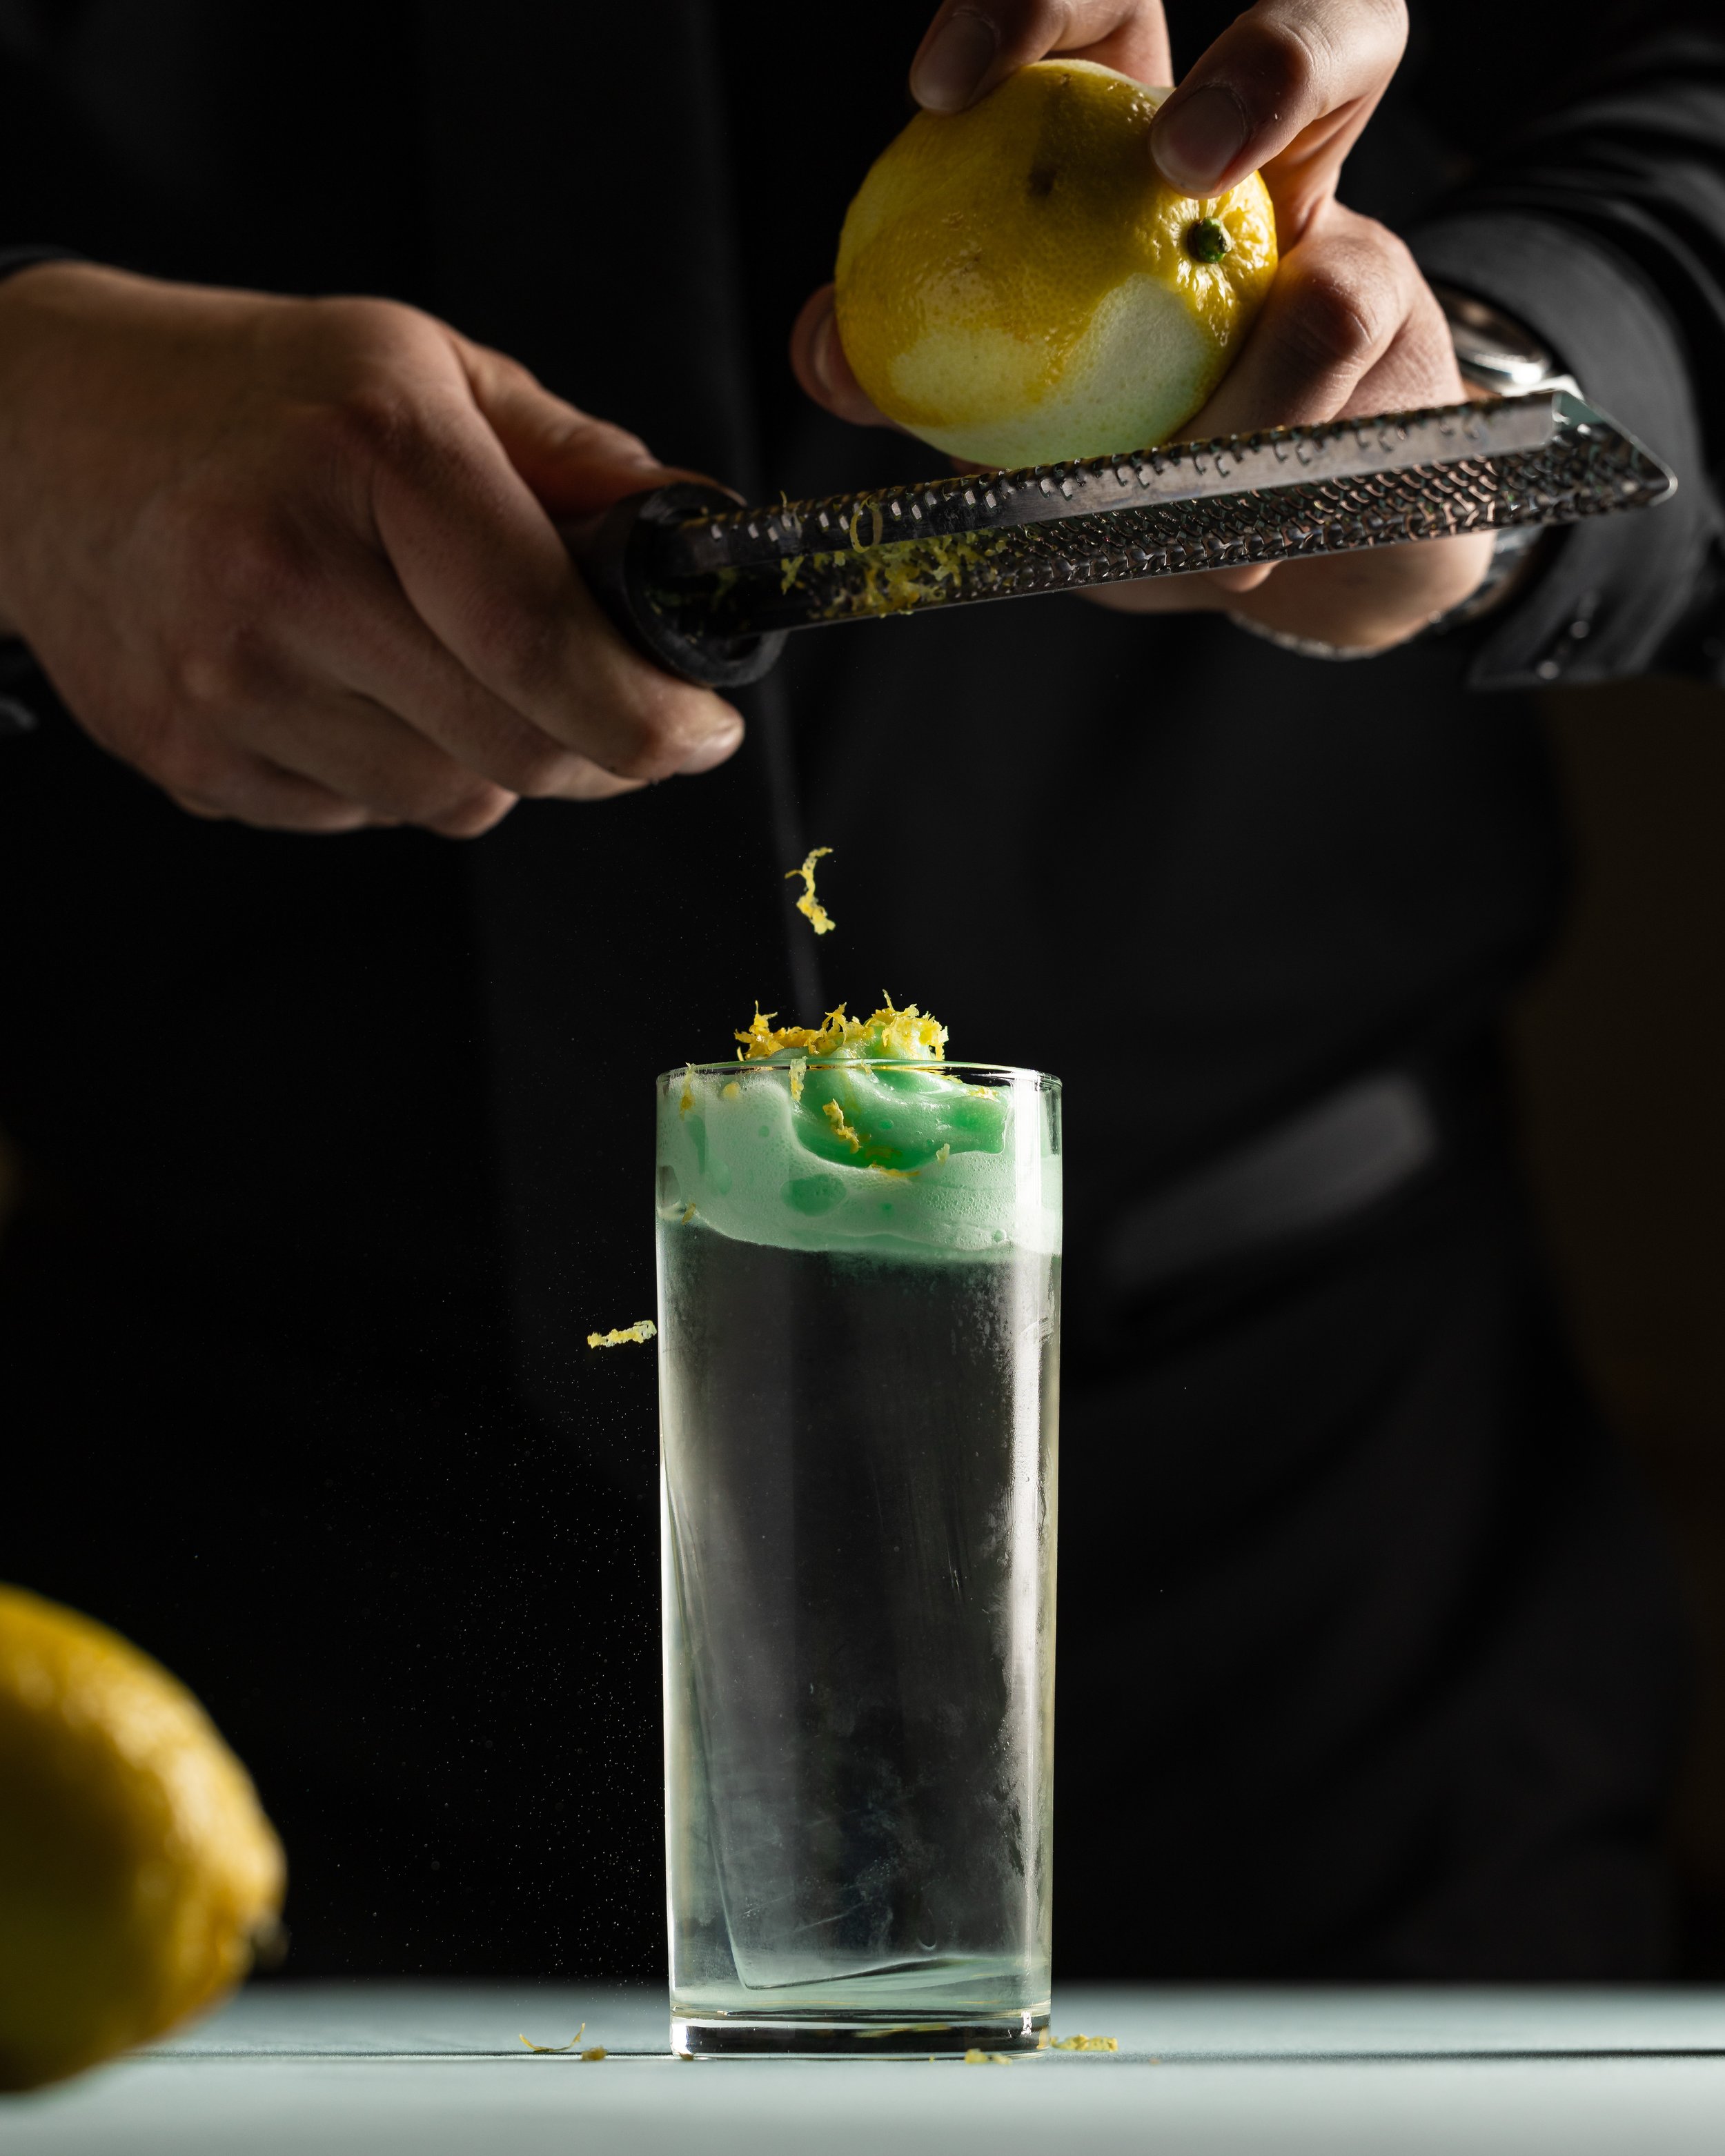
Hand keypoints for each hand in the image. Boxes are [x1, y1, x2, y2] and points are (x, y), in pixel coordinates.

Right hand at [0, 264, 743, 834]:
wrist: (33, 433)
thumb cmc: (250, 392)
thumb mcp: (422, 367)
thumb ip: (574, 458)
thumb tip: (698, 536)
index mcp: (368, 452)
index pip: (545, 639)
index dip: (653, 714)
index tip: (703, 727)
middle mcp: (285, 572)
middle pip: (518, 749)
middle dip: (603, 753)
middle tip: (621, 716)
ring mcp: (224, 682)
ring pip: (451, 800)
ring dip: (492, 760)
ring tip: (442, 665)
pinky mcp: (187, 760)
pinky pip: (361, 817)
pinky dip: (394, 773)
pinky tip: (350, 688)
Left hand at [792, 0, 1491, 652]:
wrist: (1252, 535)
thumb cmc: (1115, 448)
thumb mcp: (1002, 408)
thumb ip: (913, 360)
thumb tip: (825, 348)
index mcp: (1123, 133)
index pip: (1092, 12)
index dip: (1025, 7)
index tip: (938, 91)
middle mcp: (1254, 148)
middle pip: (1310, 12)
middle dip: (1263, 57)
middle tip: (1175, 159)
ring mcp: (1343, 229)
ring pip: (1354, 212)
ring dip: (1265, 361)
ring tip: (1196, 423)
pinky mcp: (1392, 319)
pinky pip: (1342, 348)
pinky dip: (1266, 446)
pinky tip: (1216, 528)